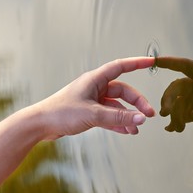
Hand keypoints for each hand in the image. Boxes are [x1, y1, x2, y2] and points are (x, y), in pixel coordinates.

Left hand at [36, 57, 155, 139]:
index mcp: (95, 80)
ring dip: (128, 116)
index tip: (151, 62)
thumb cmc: (61, 112)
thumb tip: (140, 118)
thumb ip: (118, 117)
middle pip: (123, 91)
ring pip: (117, 105)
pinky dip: (118, 122)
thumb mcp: (93, 114)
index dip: (137, 63)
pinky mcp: (90, 112)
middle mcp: (96, 88)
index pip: (120, 67)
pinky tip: (126, 130)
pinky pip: (109, 116)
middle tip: (147, 115)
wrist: (41, 125)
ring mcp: (93, 100)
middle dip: (136, 103)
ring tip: (137, 128)